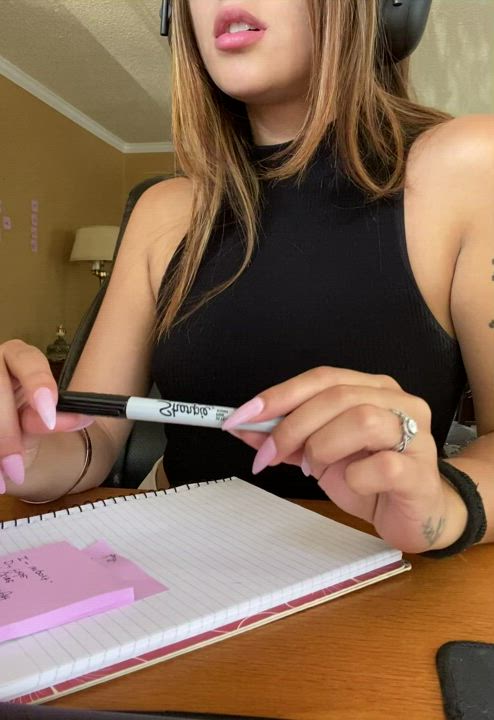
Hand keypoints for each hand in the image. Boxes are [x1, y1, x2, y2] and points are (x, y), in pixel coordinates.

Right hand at [0, 340, 92, 493]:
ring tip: (3, 479)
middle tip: (16, 468)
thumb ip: (51, 417)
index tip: (50, 418)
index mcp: (19, 356)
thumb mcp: (40, 420)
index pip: (27, 359)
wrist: (9, 435)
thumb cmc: (28, 418)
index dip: (38, 384)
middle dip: (6, 433)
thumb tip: (77, 417)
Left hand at [222, 366, 464, 552]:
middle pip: (337, 396)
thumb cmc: (370, 479)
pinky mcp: (421, 472)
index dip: (278, 395)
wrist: (416, 515)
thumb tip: (242, 428)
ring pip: (362, 420)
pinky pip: (381, 466)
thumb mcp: (320, 455)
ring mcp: (415, 435)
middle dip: (292, 426)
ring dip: (324, 447)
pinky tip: (353, 484)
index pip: (322, 378)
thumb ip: (286, 439)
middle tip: (268, 455)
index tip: (240, 417)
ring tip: (315, 468)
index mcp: (372, 388)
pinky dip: (355, 477)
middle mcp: (398, 402)